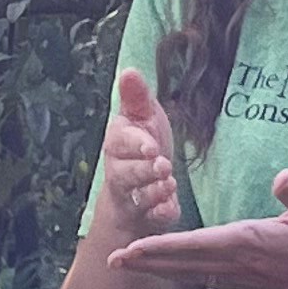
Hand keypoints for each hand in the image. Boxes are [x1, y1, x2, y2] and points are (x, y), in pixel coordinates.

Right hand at [99, 68, 185, 241]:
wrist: (141, 186)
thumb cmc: (143, 144)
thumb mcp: (143, 117)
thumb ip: (136, 98)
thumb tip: (129, 71)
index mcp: (118, 143)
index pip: (120, 142)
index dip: (135, 144)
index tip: (150, 145)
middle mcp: (120, 170)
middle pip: (126, 172)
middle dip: (144, 170)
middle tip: (162, 166)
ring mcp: (132, 195)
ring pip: (137, 196)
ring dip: (153, 190)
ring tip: (168, 183)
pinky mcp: (148, 215)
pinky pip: (152, 217)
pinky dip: (160, 213)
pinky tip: (170, 208)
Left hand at [109, 169, 287, 288]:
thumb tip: (282, 177)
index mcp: (250, 242)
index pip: (194, 245)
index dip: (159, 247)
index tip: (129, 249)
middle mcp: (241, 264)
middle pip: (182, 264)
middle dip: (146, 262)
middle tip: (110, 261)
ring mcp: (245, 278)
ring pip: (191, 274)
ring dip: (160, 270)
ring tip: (132, 266)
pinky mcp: (253, 284)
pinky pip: (210, 280)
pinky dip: (187, 276)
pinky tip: (179, 277)